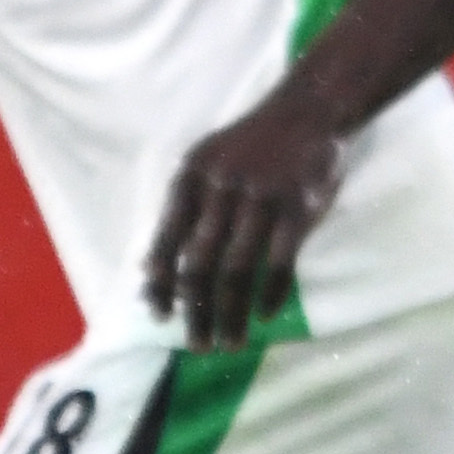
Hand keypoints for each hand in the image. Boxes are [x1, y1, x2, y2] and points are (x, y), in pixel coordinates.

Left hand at [140, 88, 343, 347]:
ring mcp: (261, 197)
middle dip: (194, 311)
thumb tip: (146, 270)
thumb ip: (177, 214)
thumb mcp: (203, 166)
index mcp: (189, 179)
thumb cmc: (249, 145)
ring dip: (231, 314)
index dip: (160, 284)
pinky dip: (271, 293)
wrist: (307, 109)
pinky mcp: (298, 206)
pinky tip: (264, 317)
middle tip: (197, 344)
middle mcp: (220, 188)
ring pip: (238, 270)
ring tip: (229, 343)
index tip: (158, 316)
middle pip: (199, 263)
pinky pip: (281, 261)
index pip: (167, 241)